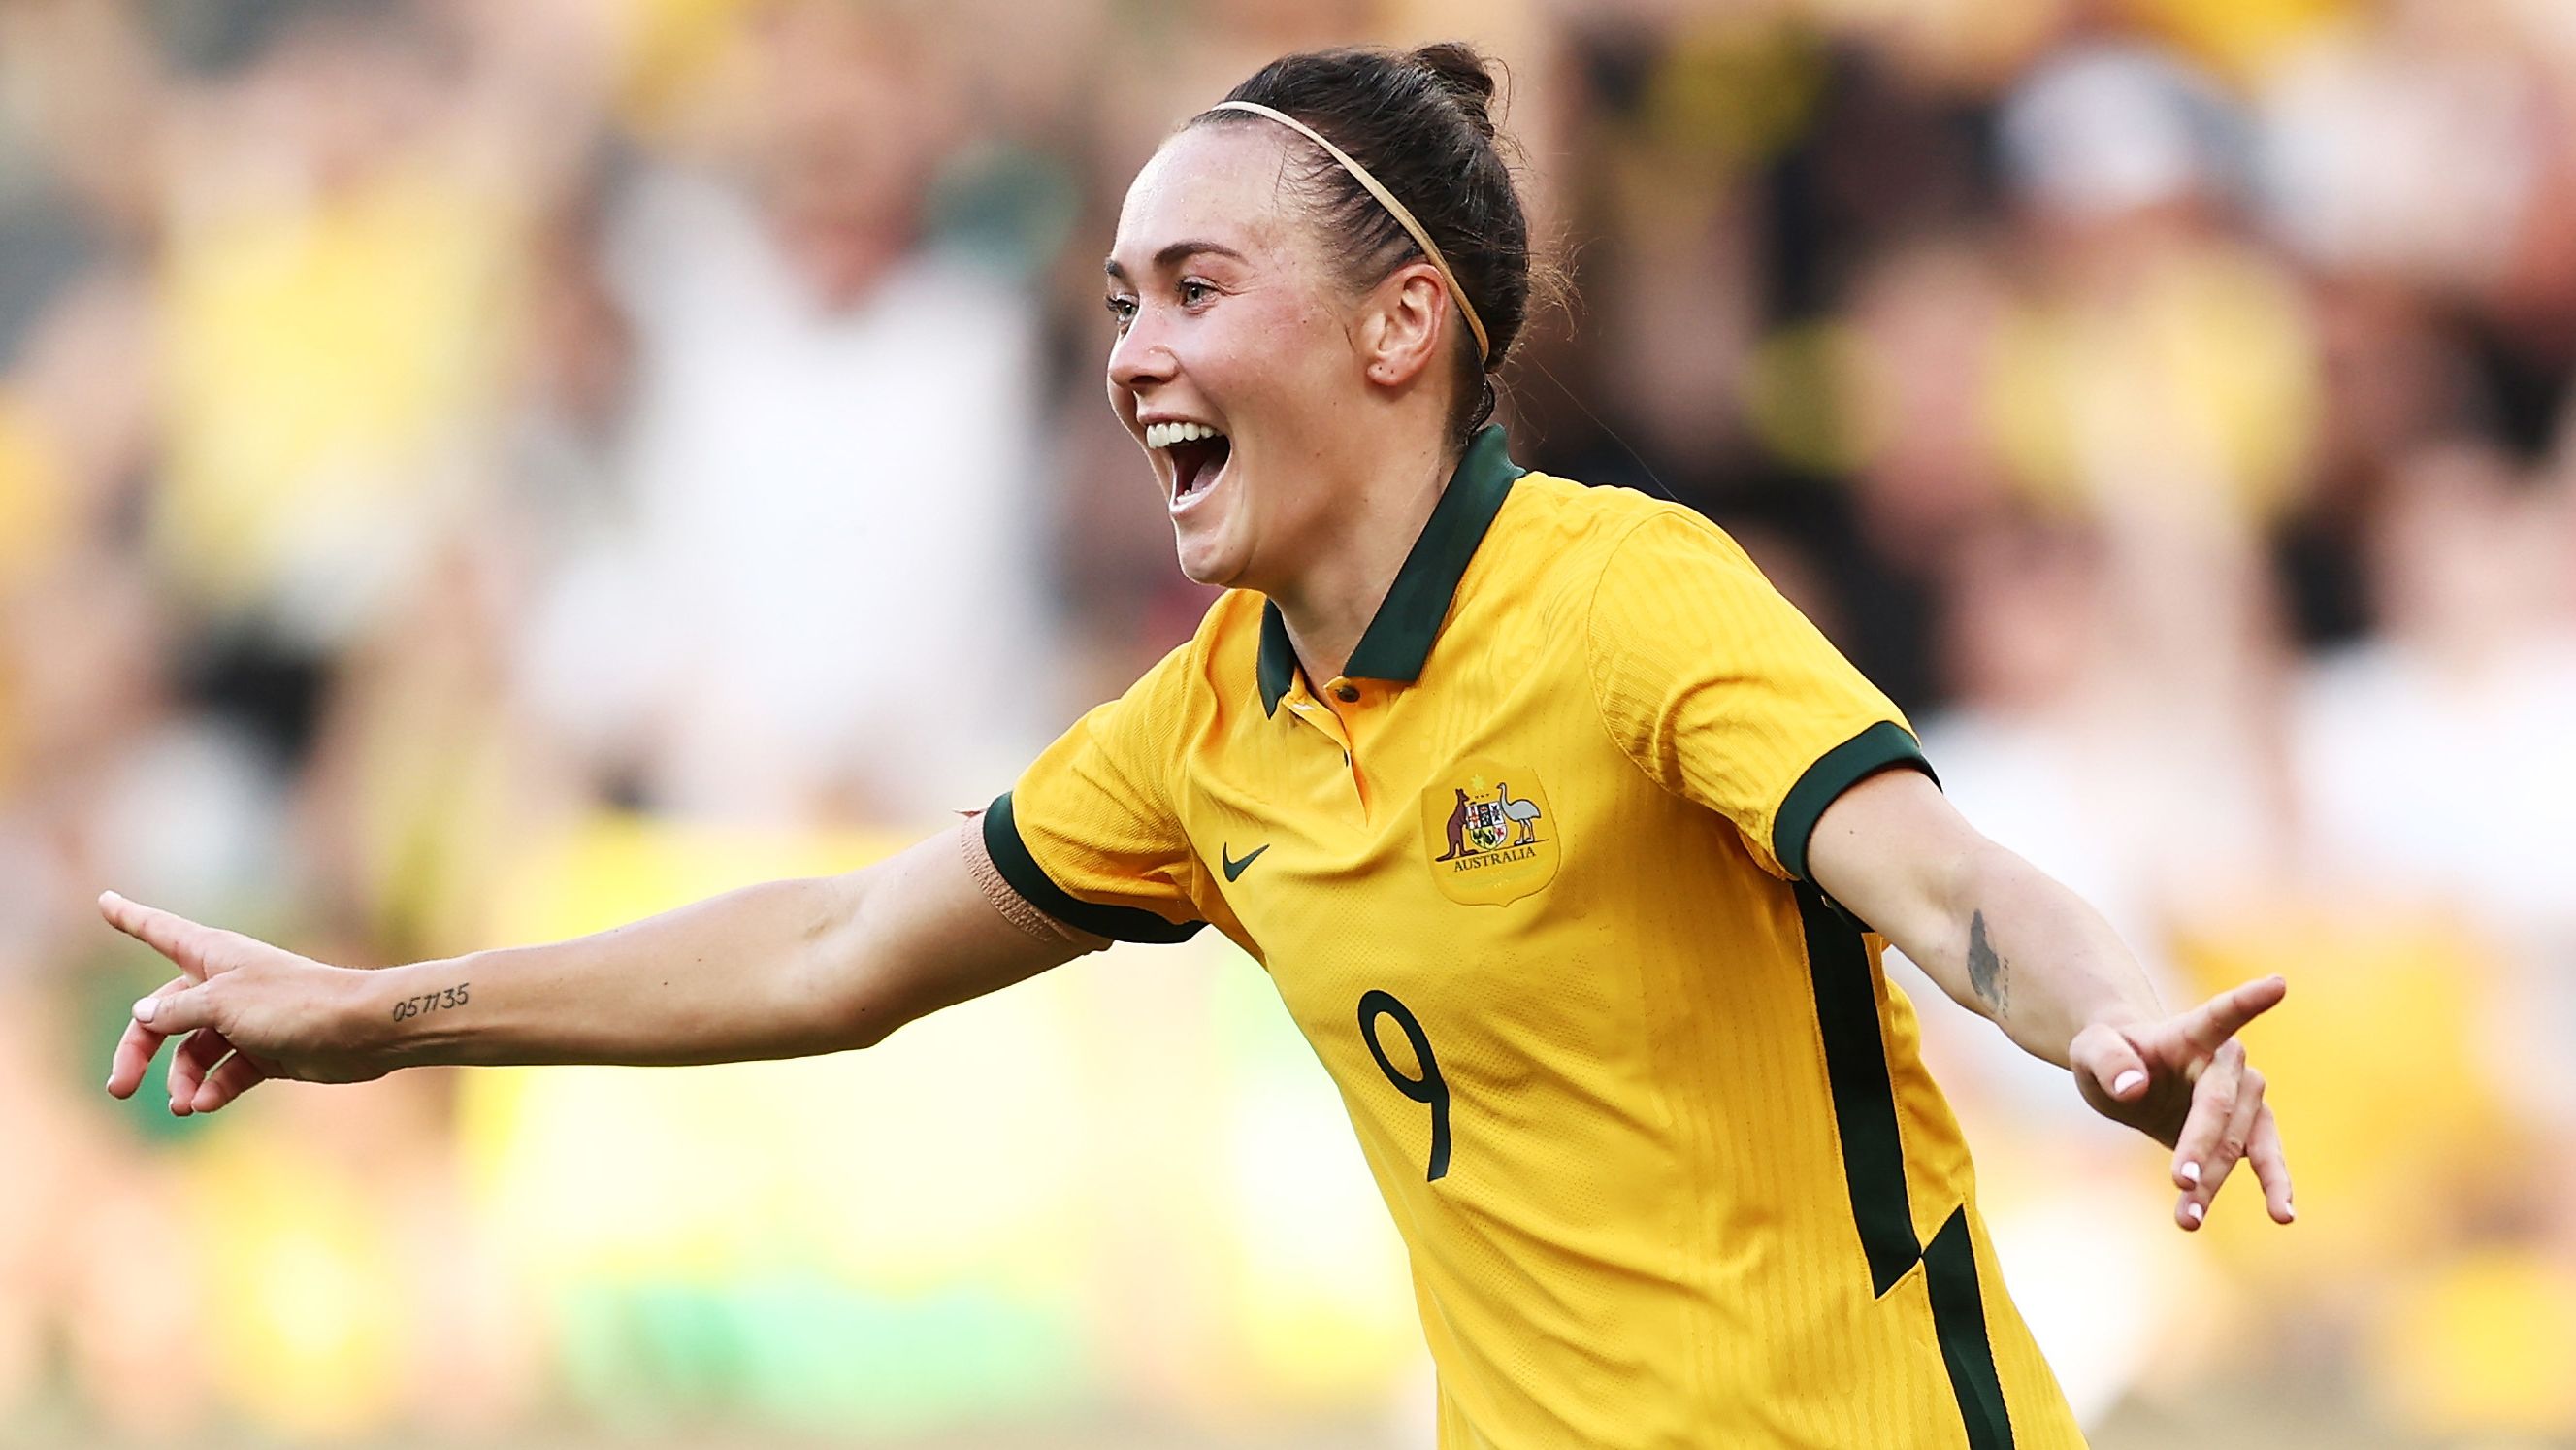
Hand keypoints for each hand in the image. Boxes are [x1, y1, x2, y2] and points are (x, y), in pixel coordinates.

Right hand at [98, 891, 386, 1114]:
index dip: (131, 917)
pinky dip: (214, 1089)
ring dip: (183, 1080)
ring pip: (193, 1053)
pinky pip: (226, 1073)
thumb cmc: (293, 1004)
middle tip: (118, 1087)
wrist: (359, 1031)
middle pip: (164, 1016)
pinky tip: (206, 1105)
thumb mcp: (223, 1004)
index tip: (104, 900)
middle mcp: (225, 985)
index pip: (160, 931)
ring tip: (185, 1103)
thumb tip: (141, 1015)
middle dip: (139, 1051)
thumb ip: (177, 1011)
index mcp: (213, 956)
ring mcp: (245, 1020)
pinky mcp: (266, 1051)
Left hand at [2069, 975, 2293, 1231]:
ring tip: (2189, 1219)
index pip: (2220, 1014)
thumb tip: (2134, 1087)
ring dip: (2217, 1181)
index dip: (2247, 1001)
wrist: (2131, 1076)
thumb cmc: (2110, 1054)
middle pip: (2219, 1108)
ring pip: (2239, 1143)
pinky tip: (2283, 1215)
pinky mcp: (2249, 1129)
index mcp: (2190, 1032)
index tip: (2278, 984)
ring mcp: (2245, 1097)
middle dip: (2201, 1146)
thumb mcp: (2090, 1051)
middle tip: (2180, 1183)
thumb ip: (2107, 1061)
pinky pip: (2265, 1159)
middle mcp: (2227, 1062)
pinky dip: (2273, 1186)